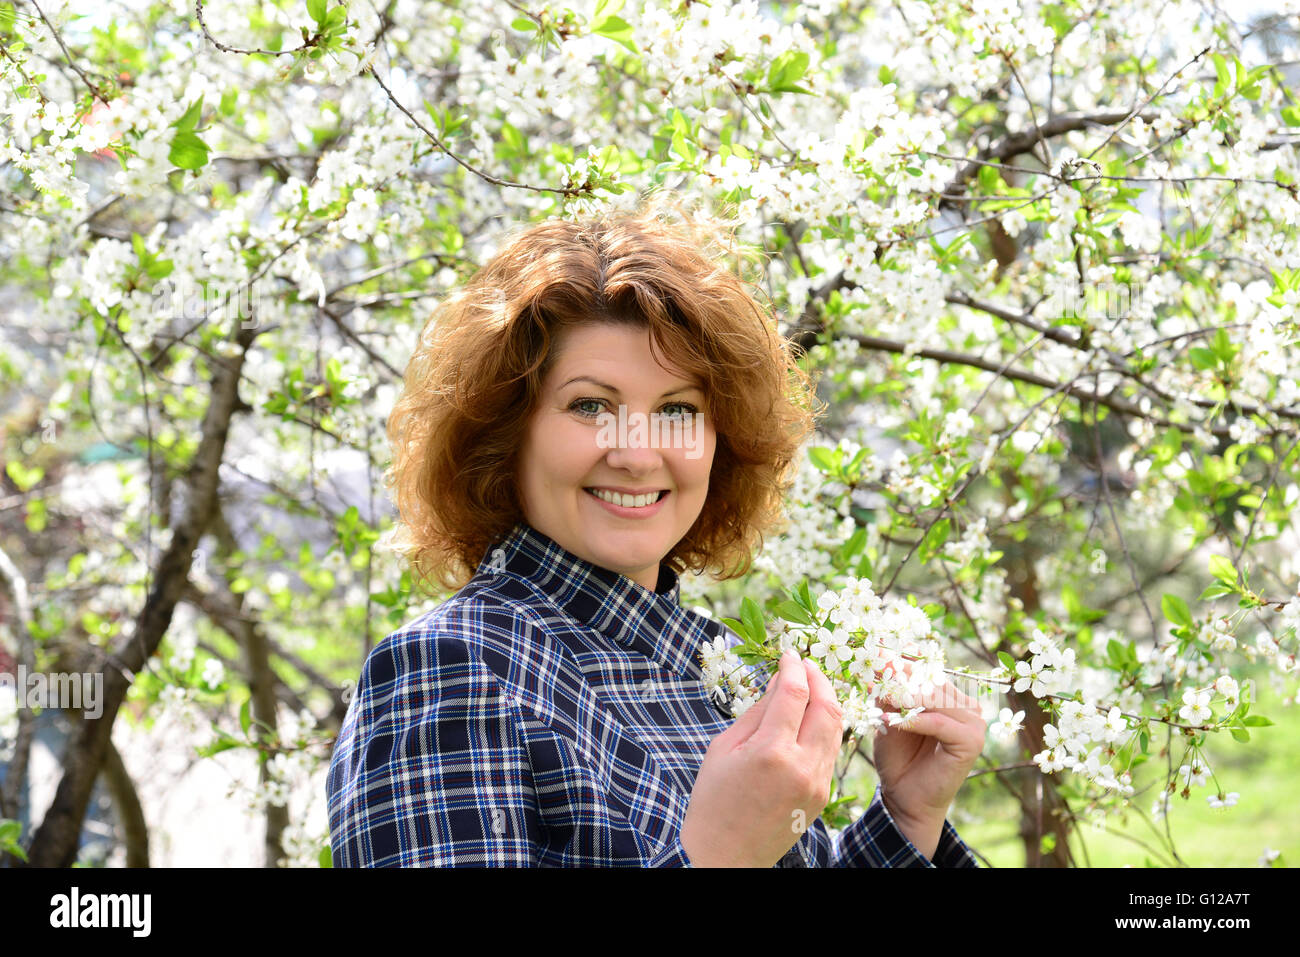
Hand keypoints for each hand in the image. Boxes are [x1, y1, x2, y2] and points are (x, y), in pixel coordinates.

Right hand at [680, 649, 842, 866]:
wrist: (726, 856)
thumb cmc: (714, 800)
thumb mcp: (724, 748)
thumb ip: (757, 712)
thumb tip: (779, 681)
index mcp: (770, 752)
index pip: (794, 693)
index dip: (793, 667)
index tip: (787, 654)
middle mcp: (801, 766)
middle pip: (826, 706)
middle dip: (818, 677)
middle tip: (804, 663)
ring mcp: (817, 783)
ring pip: (836, 726)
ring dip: (826, 699)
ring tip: (810, 684)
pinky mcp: (823, 795)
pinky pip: (830, 750)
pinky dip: (825, 725)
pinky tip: (810, 716)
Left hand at [872, 673, 984, 857]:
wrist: (904, 797)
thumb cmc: (896, 756)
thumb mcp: (888, 716)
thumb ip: (889, 690)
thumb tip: (880, 659)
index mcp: (951, 696)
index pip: (926, 670)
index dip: (899, 662)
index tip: (872, 652)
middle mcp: (967, 705)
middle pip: (930, 681)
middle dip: (897, 676)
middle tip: (869, 670)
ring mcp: (974, 723)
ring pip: (934, 698)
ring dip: (903, 697)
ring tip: (877, 695)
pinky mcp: (972, 741)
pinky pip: (938, 722)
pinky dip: (912, 720)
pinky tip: (891, 722)